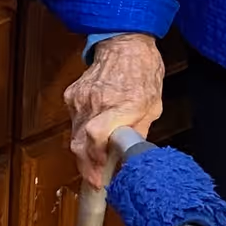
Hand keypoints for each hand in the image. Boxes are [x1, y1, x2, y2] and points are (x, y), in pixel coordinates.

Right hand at [65, 34, 164, 186]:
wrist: (124, 44)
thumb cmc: (143, 73)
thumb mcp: (152, 105)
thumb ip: (140, 131)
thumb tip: (130, 155)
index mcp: (123, 104)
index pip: (97, 136)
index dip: (96, 160)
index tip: (101, 177)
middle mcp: (98, 102)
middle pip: (81, 143)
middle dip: (86, 167)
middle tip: (95, 180)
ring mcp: (81, 99)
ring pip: (75, 136)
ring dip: (84, 153)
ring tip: (95, 164)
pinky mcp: (72, 96)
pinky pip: (73, 122)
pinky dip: (81, 133)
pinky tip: (91, 135)